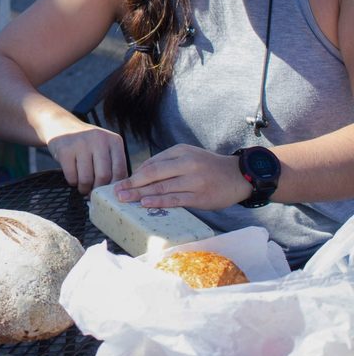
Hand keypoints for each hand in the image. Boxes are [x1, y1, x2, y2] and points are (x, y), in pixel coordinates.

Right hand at [46, 126, 127, 193]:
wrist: (62, 127)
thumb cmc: (87, 143)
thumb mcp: (104, 147)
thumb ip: (113, 164)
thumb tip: (117, 190)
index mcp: (113, 140)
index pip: (120, 170)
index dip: (114, 186)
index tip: (107, 192)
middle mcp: (99, 139)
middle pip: (103, 175)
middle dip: (98, 189)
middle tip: (93, 193)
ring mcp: (81, 143)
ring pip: (86, 178)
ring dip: (84, 188)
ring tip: (83, 187)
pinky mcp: (65, 149)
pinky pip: (71, 177)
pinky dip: (72, 182)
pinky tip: (73, 177)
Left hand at [113, 144, 249, 209]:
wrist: (238, 175)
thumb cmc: (208, 166)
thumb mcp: (188, 156)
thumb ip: (167, 163)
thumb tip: (141, 175)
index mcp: (180, 151)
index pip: (152, 163)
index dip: (134, 174)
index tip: (121, 182)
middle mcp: (186, 163)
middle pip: (153, 174)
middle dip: (132, 183)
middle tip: (117, 191)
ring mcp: (194, 181)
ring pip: (162, 187)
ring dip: (141, 194)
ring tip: (125, 199)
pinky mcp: (200, 197)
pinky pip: (175, 200)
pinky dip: (159, 202)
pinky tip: (146, 204)